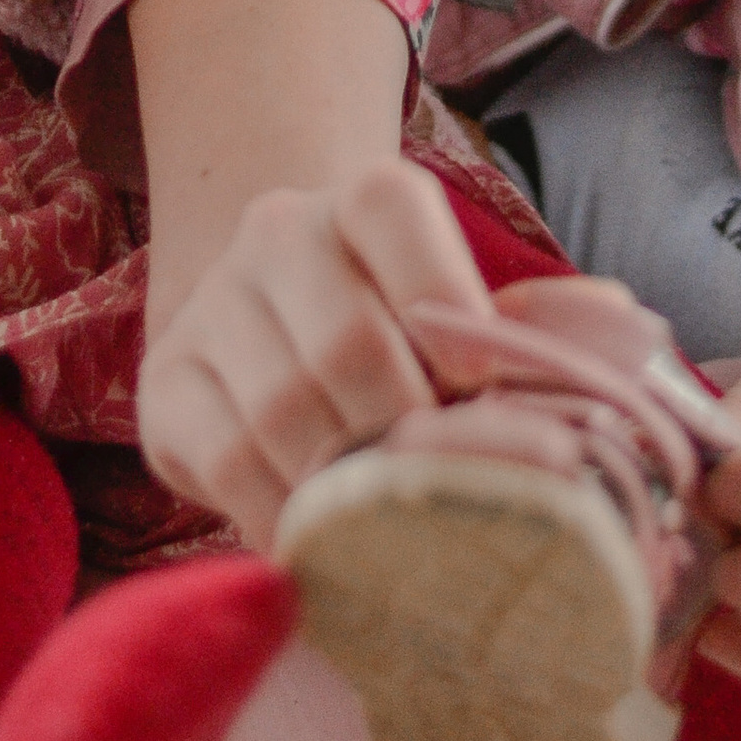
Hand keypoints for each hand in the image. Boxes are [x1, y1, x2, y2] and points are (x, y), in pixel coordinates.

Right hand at [137, 156, 494, 547]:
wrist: (283, 329)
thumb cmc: (404, 335)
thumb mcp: (459, 313)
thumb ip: (517, 338)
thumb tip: (576, 372)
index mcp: (366, 199)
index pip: (396, 216)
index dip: (447, 308)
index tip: (479, 388)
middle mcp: (278, 231)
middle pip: (348, 340)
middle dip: (402, 431)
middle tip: (437, 487)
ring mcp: (213, 304)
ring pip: (284, 407)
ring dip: (343, 484)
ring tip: (385, 527)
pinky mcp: (164, 381)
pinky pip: (227, 459)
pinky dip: (283, 513)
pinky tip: (319, 540)